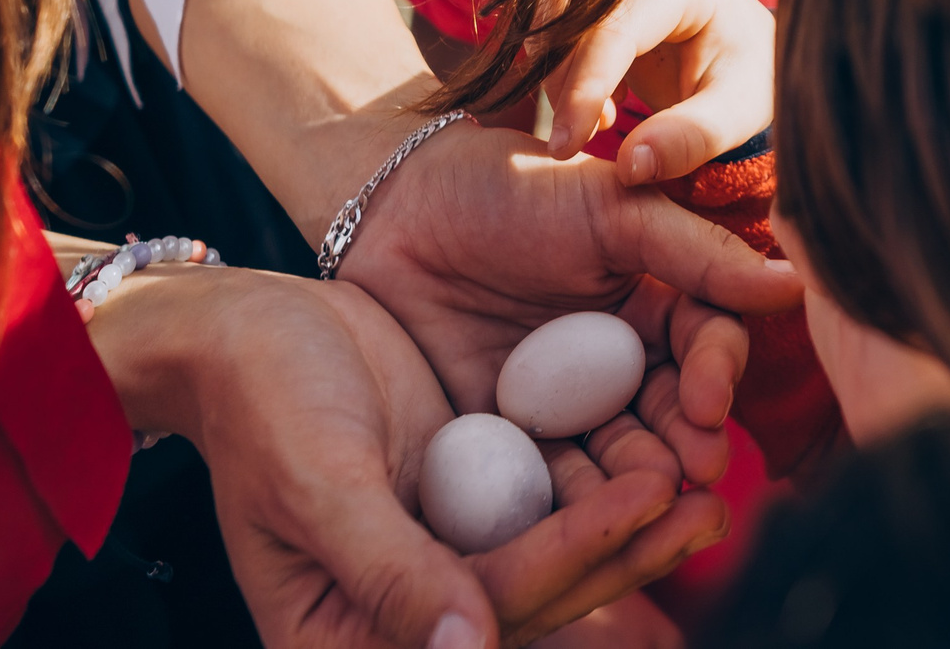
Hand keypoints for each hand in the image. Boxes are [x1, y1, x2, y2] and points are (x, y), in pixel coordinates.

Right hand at [97, 267, 729, 647]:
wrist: (239, 332)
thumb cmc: (261, 403)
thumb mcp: (320, 482)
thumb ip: (393, 570)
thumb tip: (471, 648)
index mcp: (347, 636)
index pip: (489, 604)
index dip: (575, 553)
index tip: (651, 496)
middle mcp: (400, 611)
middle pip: (534, 593)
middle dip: (626, 551)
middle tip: (710, 505)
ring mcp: (437, 554)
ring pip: (549, 554)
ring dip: (629, 525)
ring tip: (707, 487)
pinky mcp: (461, 502)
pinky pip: (540, 507)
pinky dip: (599, 487)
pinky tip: (662, 453)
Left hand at [337, 123, 797, 474]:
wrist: (393, 210)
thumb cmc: (510, 188)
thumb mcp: (610, 207)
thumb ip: (699, 252)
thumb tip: (794, 282)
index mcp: (655, 299)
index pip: (705, 342)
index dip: (715, 372)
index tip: (710, 399)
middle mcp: (619, 359)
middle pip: (670, 410)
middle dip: (688, 441)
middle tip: (696, 471)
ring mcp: (564, 405)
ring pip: (617, 452)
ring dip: (641, 480)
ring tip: (650, 502)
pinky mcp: (509, 441)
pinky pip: (547, 477)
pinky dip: (571, 500)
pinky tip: (585, 516)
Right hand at [537, 0, 776, 184]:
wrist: (747, 54)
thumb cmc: (748, 79)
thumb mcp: (736, 114)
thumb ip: (689, 139)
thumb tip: (628, 166)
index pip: (614, 31)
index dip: (584, 91)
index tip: (566, 148)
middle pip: (572, 17)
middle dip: (567, 86)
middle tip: (584, 140)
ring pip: (551, 17)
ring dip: (559, 77)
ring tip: (603, 120)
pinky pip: (550, 23)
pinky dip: (560, 69)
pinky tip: (602, 103)